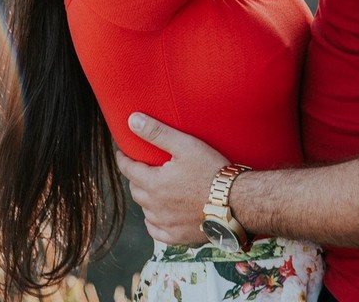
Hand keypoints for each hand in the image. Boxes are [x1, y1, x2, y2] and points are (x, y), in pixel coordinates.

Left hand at [115, 113, 227, 244]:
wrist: (236, 202)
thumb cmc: (212, 171)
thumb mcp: (185, 146)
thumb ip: (157, 133)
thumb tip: (133, 120)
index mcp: (154, 183)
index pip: (129, 170)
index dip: (123, 160)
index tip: (122, 154)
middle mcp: (155, 206)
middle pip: (135, 190)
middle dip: (135, 177)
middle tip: (139, 168)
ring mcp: (166, 224)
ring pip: (144, 210)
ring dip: (144, 198)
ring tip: (151, 188)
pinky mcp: (178, 237)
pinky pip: (156, 231)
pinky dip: (153, 222)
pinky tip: (157, 215)